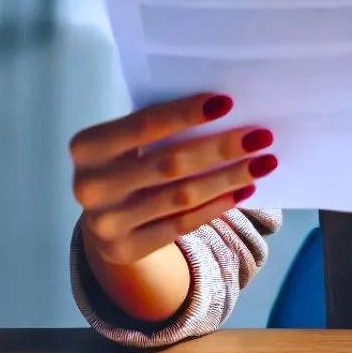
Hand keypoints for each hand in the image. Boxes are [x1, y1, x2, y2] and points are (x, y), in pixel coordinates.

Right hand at [69, 93, 277, 266]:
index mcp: (87, 148)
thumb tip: (226, 113)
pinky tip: (244, 189)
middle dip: (221, 148)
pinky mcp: (126, 249)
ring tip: (264, 162)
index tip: (227, 103)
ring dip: (229, 177)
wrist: (104, 219)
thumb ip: (158, 128)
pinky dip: (218, 205)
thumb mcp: (127, 142)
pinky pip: (183, 224)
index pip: (144, 125)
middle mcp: (90, 186)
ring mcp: (107, 223)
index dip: (186, 114)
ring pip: (182, 197)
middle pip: (170, 164)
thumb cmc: (127, 162)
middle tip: (262, 136)